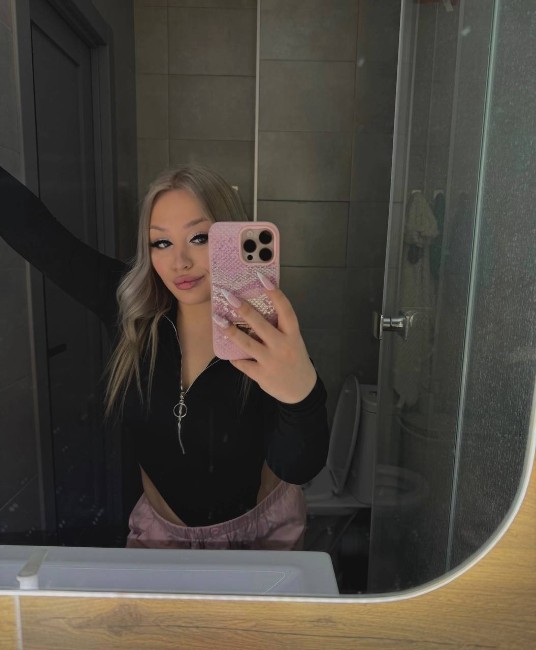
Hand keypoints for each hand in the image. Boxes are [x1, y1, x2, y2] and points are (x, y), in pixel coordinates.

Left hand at [213, 278, 316, 403]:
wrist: (301, 389)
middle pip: (261, 324)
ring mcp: (271, 361)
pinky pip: (242, 363)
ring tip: (218, 320)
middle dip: (243, 309)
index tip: (262, 278)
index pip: (285, 310)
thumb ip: (278, 328)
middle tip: (228, 296)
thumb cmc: (294, 358)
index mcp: (292, 334)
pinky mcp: (261, 375)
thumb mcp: (292, 340)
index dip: (274, 293)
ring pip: (247, 344)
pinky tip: (226, 350)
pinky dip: (234, 356)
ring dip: (231, 331)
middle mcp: (283, 346)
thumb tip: (254, 310)